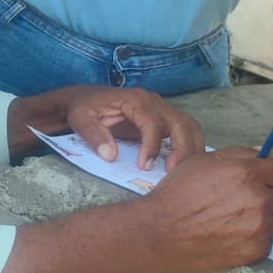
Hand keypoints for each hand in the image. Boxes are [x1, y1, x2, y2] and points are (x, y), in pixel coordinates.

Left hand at [60, 85, 204, 170]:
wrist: (85, 99)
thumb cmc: (83, 108)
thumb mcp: (80, 118)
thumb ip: (93, 135)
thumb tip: (110, 155)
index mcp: (134, 99)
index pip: (153, 122)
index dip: (152, 146)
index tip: (144, 166)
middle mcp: (153, 101)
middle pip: (181, 123)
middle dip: (182, 149)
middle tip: (172, 174)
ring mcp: (161, 109)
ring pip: (189, 126)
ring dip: (191, 149)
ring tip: (181, 172)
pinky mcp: (162, 120)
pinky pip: (185, 131)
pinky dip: (188, 147)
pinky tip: (181, 166)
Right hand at [146, 147, 272, 271]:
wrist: (160, 230)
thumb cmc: (178, 193)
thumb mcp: (201, 161)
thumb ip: (237, 155)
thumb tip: (262, 154)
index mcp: (246, 173)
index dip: (271, 175)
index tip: (262, 180)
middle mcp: (258, 199)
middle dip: (270, 197)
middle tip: (246, 202)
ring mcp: (259, 227)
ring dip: (266, 220)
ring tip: (239, 221)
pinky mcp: (256, 250)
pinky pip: (269, 242)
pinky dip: (256, 239)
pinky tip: (233, 235)